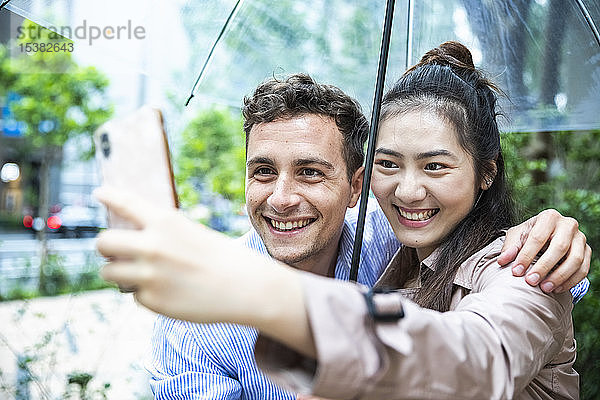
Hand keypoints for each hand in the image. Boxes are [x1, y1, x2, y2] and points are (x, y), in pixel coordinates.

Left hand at [94, 186, 311, 352]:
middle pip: (103, 242)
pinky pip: (133, 294)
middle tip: (115, 251)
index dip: (109, 196)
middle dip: (106, 247)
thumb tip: (128, 243)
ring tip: (142, 274)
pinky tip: (169, 292)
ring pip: (109, 271)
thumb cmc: (221, 258)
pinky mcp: (151, 300)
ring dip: (119, 272)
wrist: (243, 287)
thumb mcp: (190, 233)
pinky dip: (145, 293)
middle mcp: (152, 245)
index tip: (99, 193)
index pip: (126, 203)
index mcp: (165, 222)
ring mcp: (149, 274)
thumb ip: (159, 234)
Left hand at [498, 209, 590, 292]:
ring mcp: (580, 238)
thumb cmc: (528, 235)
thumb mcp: (517, 236)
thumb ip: (510, 247)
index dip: (526, 255)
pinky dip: (571, 281)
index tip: (516, 271)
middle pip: (559, 247)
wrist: (545, 236)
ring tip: (544, 288)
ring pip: (575, 259)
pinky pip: (583, 269)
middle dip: (544, 267)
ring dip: (560, 276)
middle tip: (531, 281)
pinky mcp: (587, 251)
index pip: (538, 237)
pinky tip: (557, 289)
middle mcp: (568, 224)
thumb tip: (503, 260)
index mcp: (549, 217)